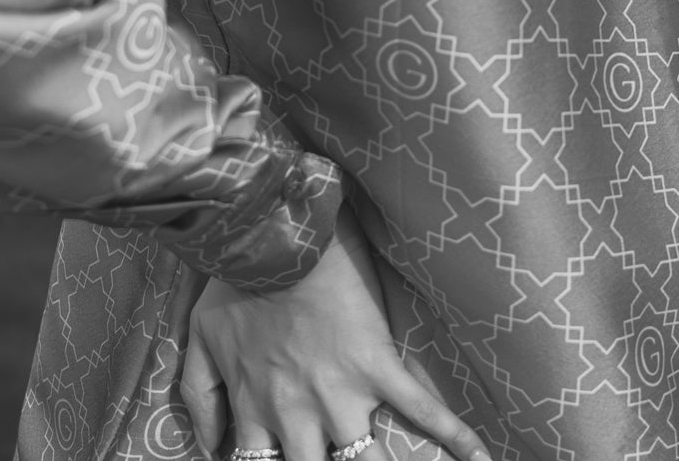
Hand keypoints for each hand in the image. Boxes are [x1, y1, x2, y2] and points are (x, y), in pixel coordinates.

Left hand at [180, 206, 490, 460]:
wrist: (275, 240)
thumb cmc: (235, 284)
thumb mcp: (200, 342)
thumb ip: (200, 400)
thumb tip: (208, 448)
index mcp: (257, 412)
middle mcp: (299, 416)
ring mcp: (342, 394)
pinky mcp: (378, 366)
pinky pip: (421, 408)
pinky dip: (455, 435)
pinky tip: (479, 457)